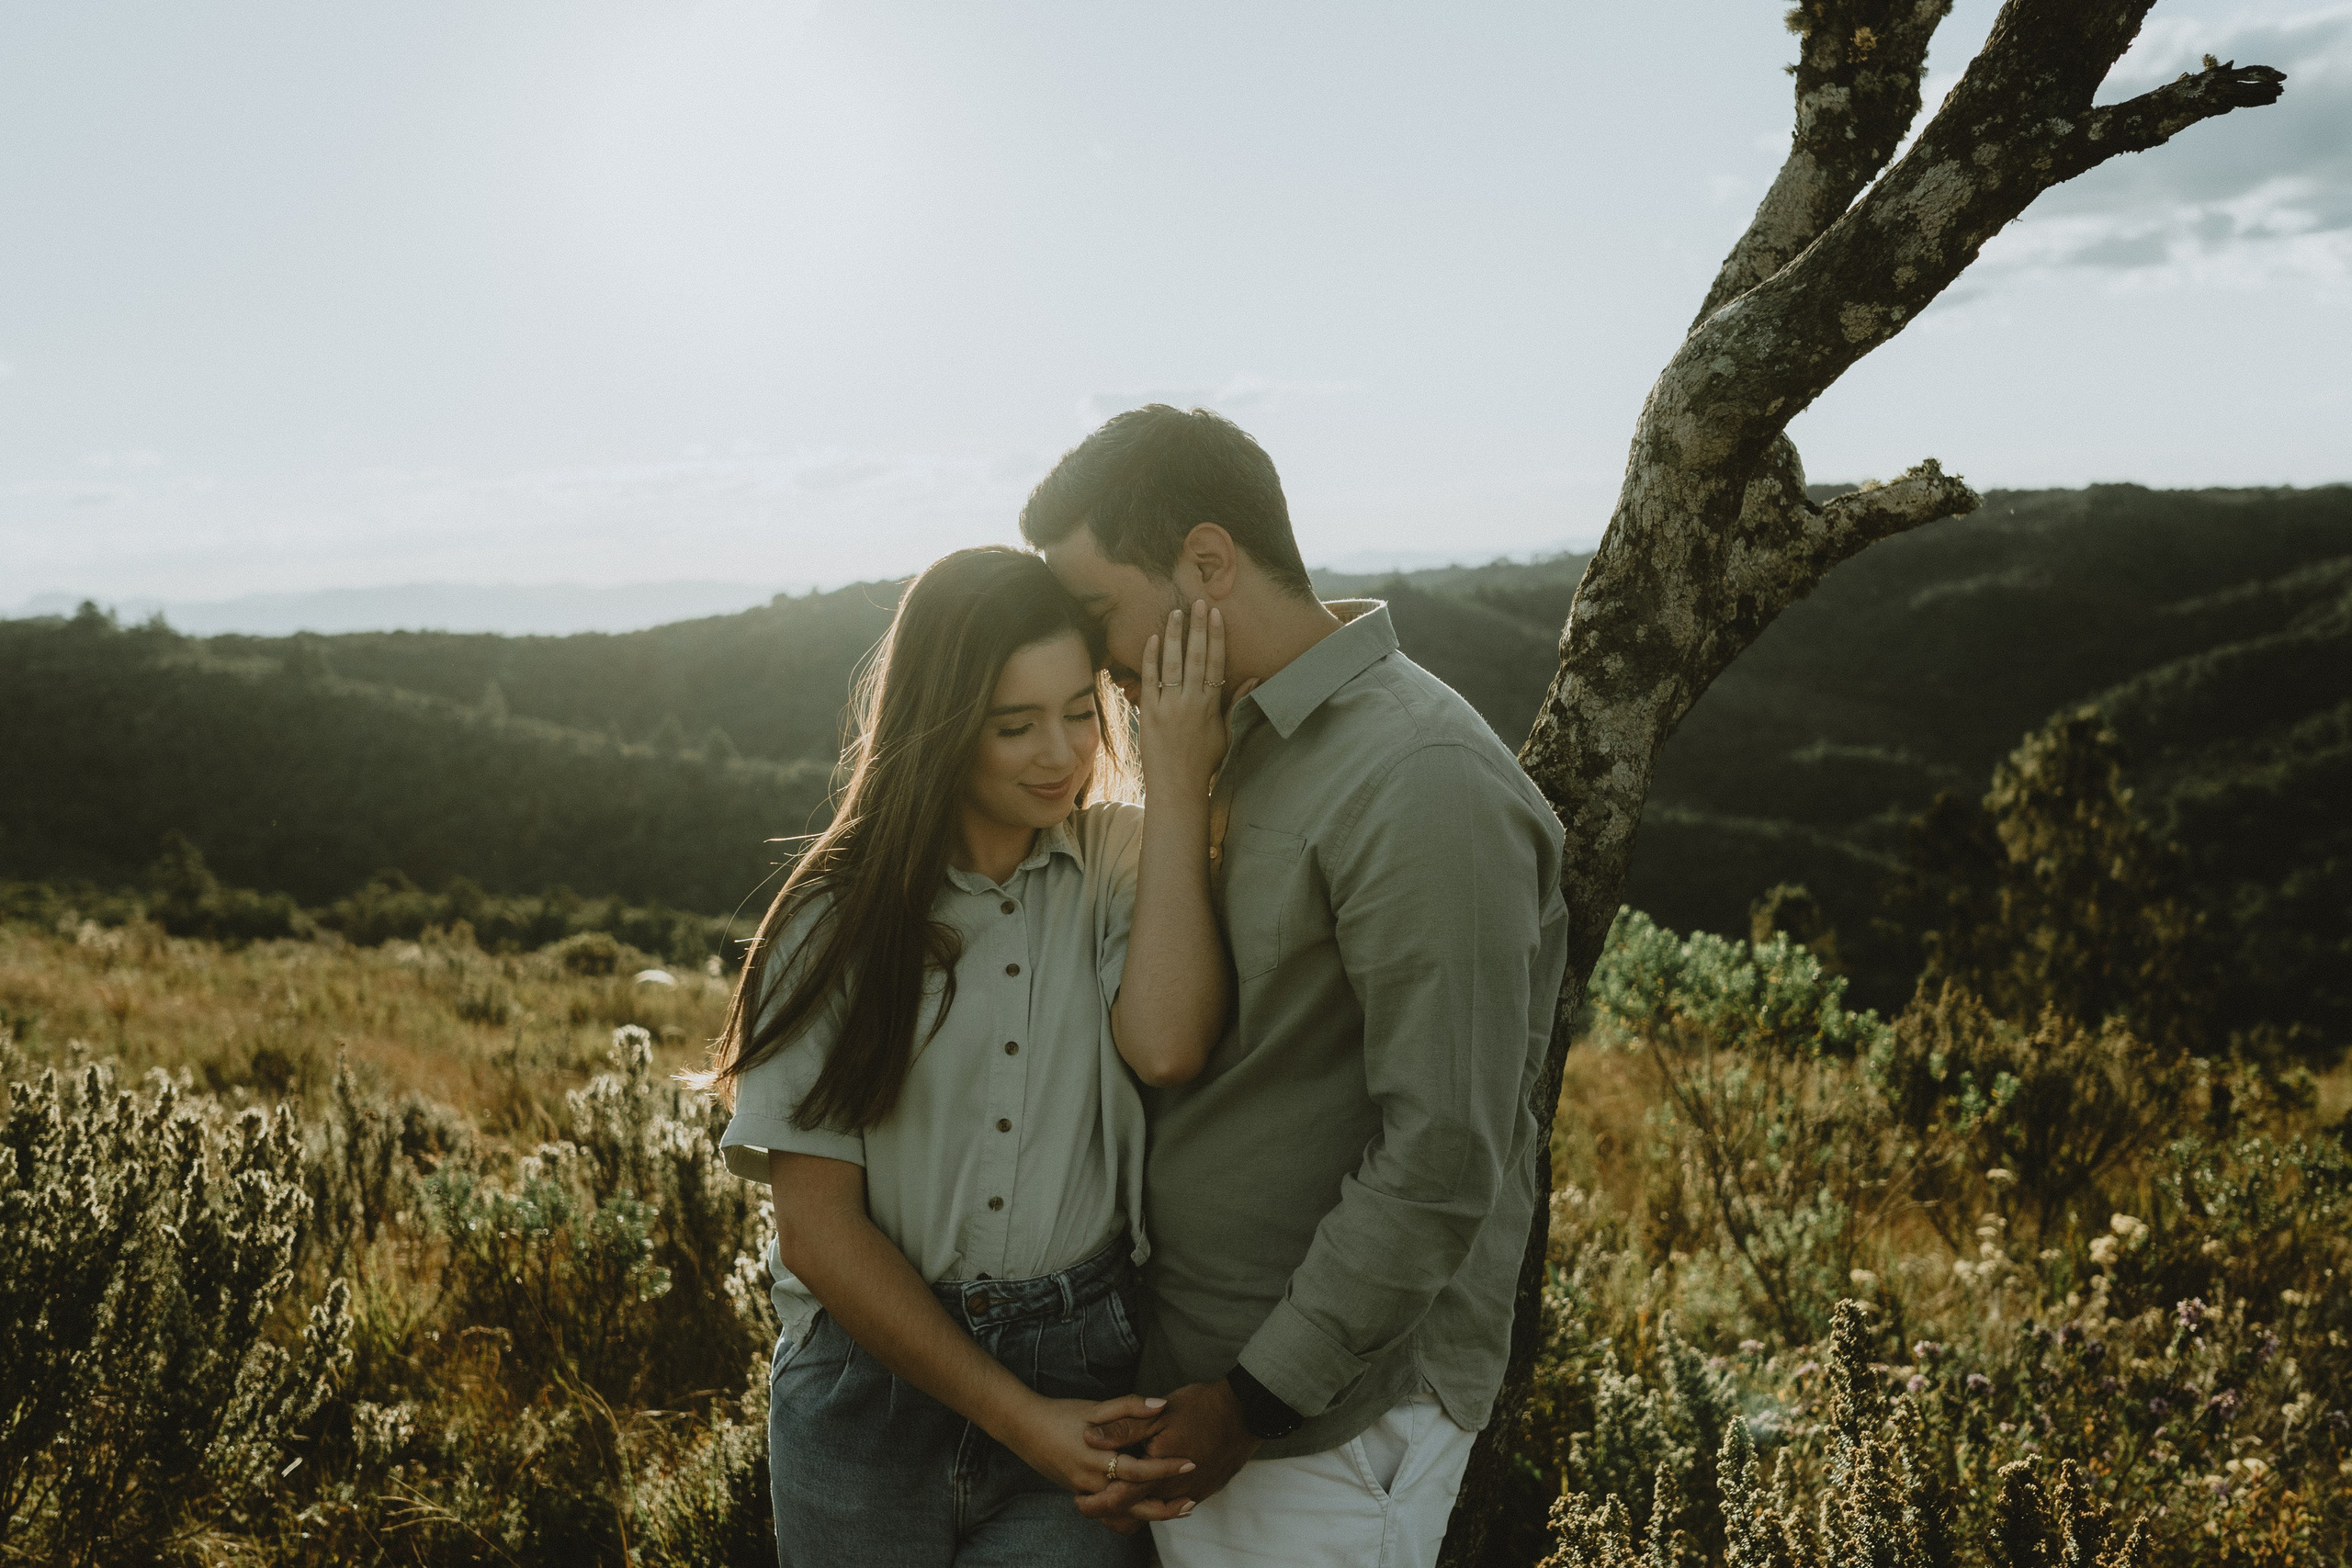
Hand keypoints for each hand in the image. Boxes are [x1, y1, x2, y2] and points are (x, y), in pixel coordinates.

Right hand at [1003, 1393, 1195, 1498]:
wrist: (1023, 1428)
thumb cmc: (1062, 1414)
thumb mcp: (1095, 1406)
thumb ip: (1129, 1406)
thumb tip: (1162, 1405)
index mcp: (1096, 1458)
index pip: (1138, 1469)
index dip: (1165, 1468)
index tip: (1190, 1463)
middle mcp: (1091, 1481)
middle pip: (1133, 1502)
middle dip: (1164, 1506)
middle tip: (1192, 1502)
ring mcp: (1084, 1491)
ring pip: (1122, 1511)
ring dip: (1151, 1511)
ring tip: (1178, 1508)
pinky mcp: (1081, 1492)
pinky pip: (1109, 1508)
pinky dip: (1131, 1509)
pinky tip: (1148, 1505)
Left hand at [1076, 1377, 1260, 1526]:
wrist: (1246, 1413)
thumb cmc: (1201, 1408)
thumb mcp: (1158, 1413)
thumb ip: (1123, 1428)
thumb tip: (1089, 1437)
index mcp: (1157, 1472)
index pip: (1118, 1498)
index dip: (1095, 1502)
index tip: (1076, 1500)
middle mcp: (1174, 1491)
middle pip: (1134, 1511)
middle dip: (1108, 1511)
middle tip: (1085, 1505)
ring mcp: (1191, 1493)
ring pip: (1154, 1511)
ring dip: (1131, 1510)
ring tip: (1111, 1503)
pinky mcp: (1203, 1490)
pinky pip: (1174, 1506)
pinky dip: (1155, 1505)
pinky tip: (1147, 1495)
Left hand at [1137, 602, 1231, 799]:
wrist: (1177, 786)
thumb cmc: (1204, 762)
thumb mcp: (1226, 733)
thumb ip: (1236, 704)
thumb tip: (1252, 679)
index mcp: (1211, 706)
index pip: (1215, 663)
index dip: (1216, 637)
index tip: (1216, 615)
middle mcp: (1190, 703)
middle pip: (1194, 657)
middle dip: (1197, 628)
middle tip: (1198, 602)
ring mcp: (1168, 707)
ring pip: (1171, 664)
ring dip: (1174, 636)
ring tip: (1175, 612)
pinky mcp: (1149, 714)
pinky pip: (1149, 680)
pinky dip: (1151, 659)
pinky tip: (1153, 639)